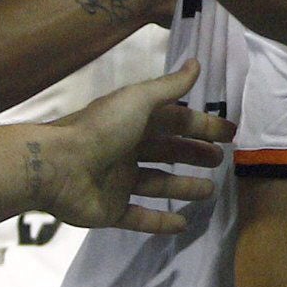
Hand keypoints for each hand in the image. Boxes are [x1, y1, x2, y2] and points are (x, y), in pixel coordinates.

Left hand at [34, 62, 233, 234]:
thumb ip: (169, 87)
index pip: (175, 121)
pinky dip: (160, 222)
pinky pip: (139, 217)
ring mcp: (118, 181)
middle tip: (221, 161)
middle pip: (168, 152)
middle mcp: (127, 149)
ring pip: (157, 184)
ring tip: (210, 191)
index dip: (202, 125)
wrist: (57, 167)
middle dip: (194, 154)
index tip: (229, 134)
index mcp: (133, 121)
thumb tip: (196, 62)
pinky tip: (183, 224)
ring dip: (183, 187)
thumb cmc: (100, 129)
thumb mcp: (138, 100)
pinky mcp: (110, 210)